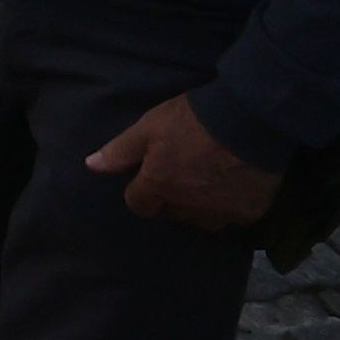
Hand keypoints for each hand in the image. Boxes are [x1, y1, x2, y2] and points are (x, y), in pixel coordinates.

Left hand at [86, 92, 278, 232]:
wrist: (247, 121)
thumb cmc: (191, 121)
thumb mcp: (149, 127)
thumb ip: (120, 150)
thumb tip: (91, 165)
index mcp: (159, 187)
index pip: (138, 204)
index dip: (141, 192)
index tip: (149, 179)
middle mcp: (187, 207)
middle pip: (172, 212)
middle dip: (172, 198)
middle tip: (183, 172)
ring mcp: (220, 213)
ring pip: (204, 219)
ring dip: (202, 206)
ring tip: (209, 181)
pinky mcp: (249, 213)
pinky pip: (234, 216)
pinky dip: (232, 204)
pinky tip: (236, 184)